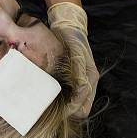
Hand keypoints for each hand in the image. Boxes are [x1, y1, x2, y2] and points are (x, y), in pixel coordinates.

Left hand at [47, 2, 98, 119]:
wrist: (67, 25)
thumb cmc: (72, 38)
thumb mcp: (76, 56)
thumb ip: (80, 75)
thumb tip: (80, 94)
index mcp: (91, 79)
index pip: (83, 108)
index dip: (70, 112)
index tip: (55, 112)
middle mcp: (87, 82)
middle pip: (79, 109)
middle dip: (65, 112)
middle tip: (47, 111)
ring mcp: (80, 80)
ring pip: (73, 104)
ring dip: (61, 106)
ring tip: (45, 105)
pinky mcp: (71, 77)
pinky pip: (67, 94)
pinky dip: (59, 98)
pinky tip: (46, 95)